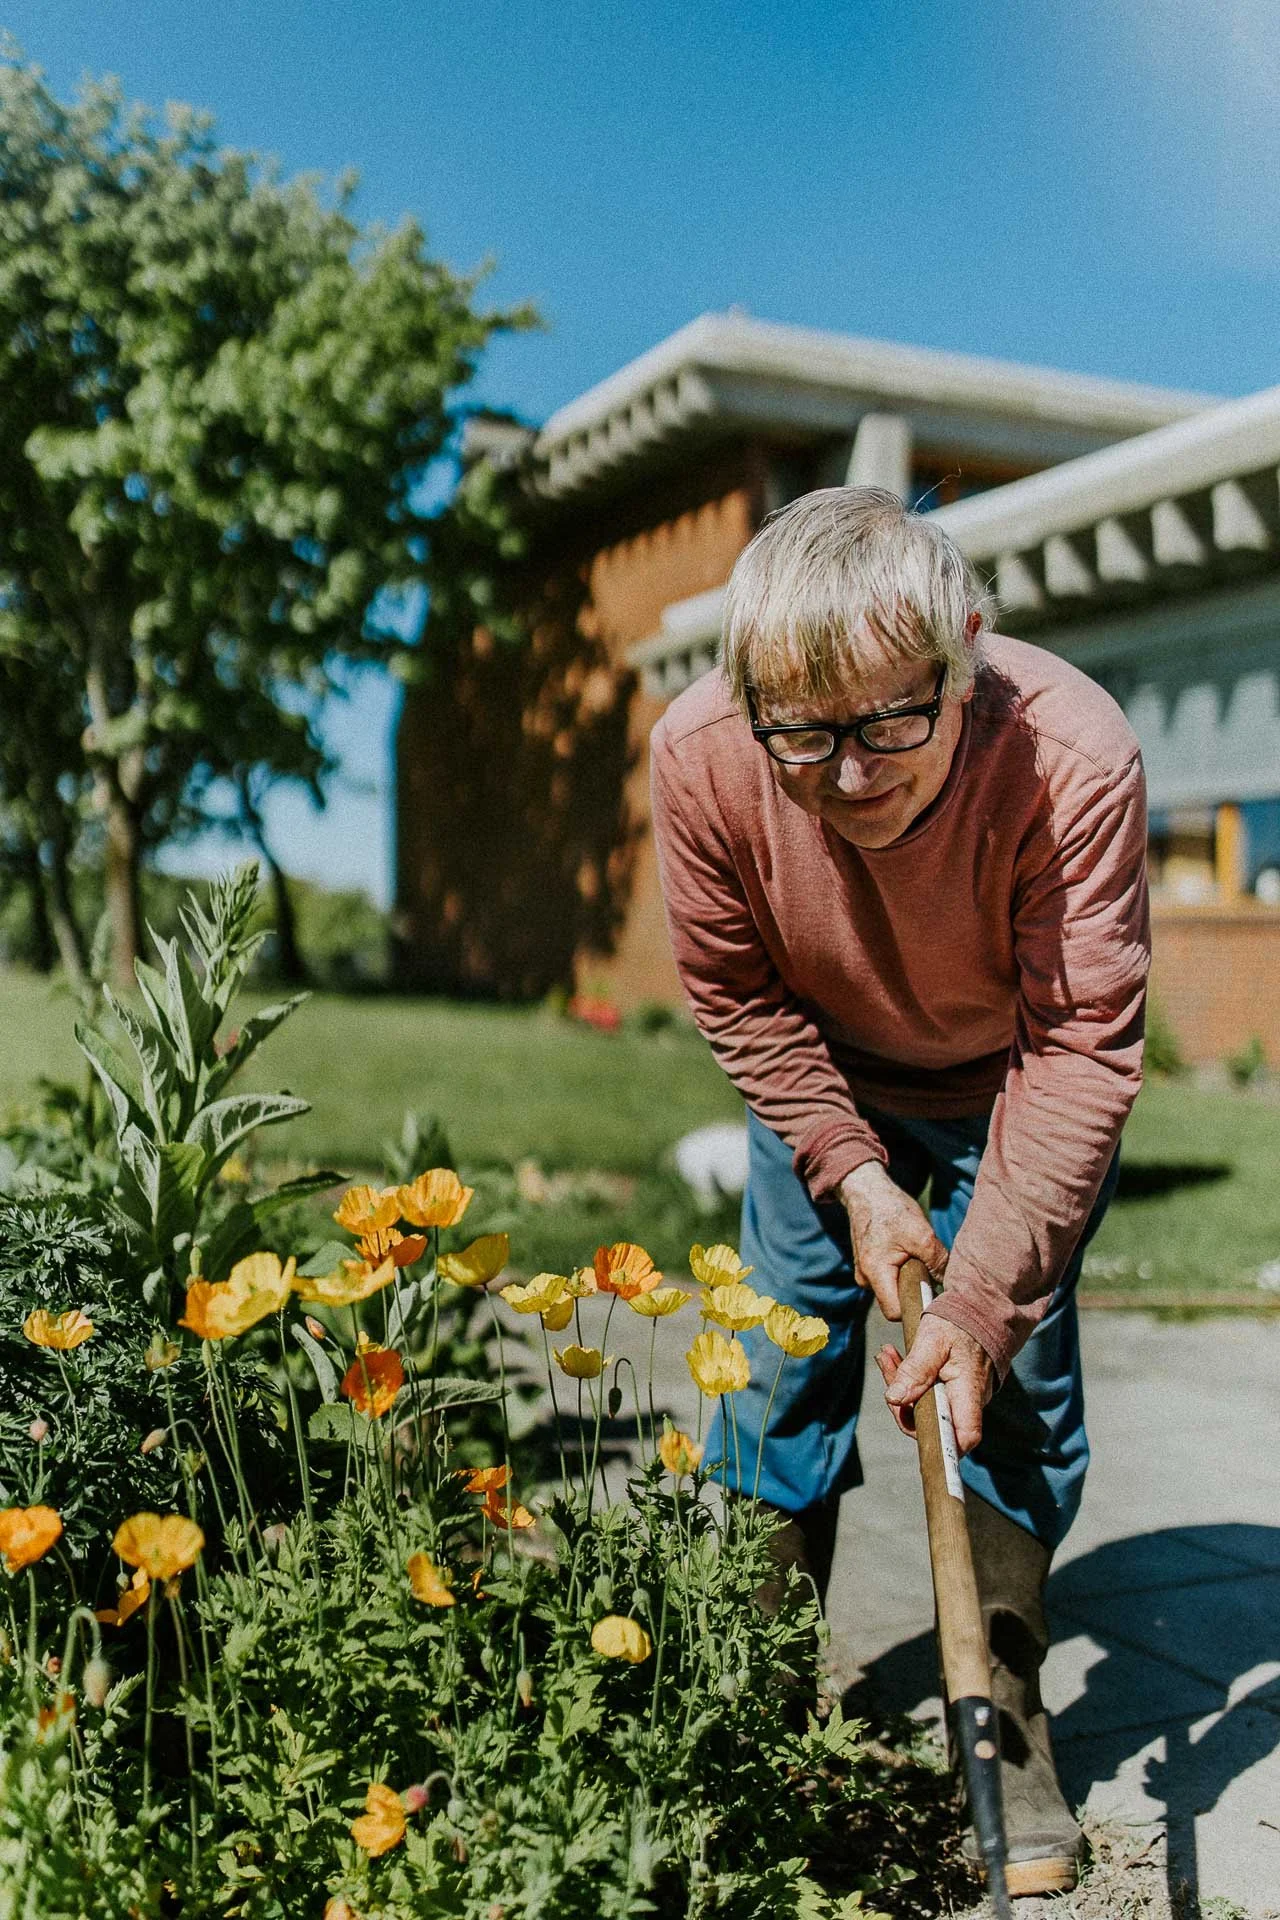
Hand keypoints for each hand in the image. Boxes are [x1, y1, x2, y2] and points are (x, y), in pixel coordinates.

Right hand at [838, 1160, 947, 1323]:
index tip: (932, 1296)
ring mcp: (864, 1273)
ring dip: (907, 1278)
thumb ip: (938, 1262)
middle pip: (895, 1302)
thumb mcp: (922, 1234)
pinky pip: (888, 1278)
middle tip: (926, 1270)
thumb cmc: (892, 1209)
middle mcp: (865, 1278)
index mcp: (875, 1272)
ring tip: (914, 1255)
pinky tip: (905, 1252)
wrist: (868, 1191)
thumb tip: (949, 1285)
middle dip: (913, 1290)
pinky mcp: (868, 1265)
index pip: (895, 1312)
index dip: (915, 1307)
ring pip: (892, 1289)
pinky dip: (900, 1269)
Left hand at [874, 1318, 993, 1454]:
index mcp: (970, 1392)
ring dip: (900, 1386)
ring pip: (925, 1408)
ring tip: (887, 1354)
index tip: (911, 1426)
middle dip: (901, 1402)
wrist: (977, 1309)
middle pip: (933, 1423)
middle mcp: (968, 1401)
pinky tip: (895, 1357)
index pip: (964, 1437)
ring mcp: (959, 1398)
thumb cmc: (959, 1323)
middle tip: (887, 1364)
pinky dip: (908, 1380)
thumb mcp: (934, 1340)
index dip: (942, 1446)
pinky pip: (926, 1395)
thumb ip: (916, 1370)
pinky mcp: (950, 1390)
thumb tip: (894, 1399)